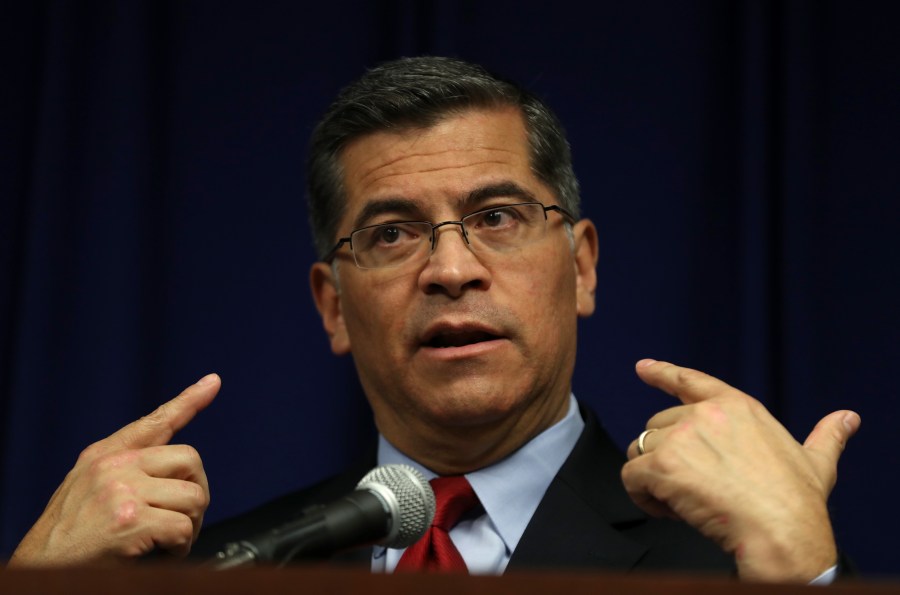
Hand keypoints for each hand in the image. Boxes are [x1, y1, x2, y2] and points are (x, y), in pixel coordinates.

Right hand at [8, 374, 219, 566]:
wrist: (39, 567)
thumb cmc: (66, 534)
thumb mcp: (85, 485)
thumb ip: (123, 468)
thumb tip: (167, 465)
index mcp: (105, 455)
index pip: (156, 421)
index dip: (188, 400)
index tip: (213, 383)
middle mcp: (114, 466)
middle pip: (190, 460)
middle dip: (196, 492)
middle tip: (184, 516)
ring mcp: (122, 491)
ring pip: (193, 496)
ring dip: (191, 524)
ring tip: (172, 539)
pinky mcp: (130, 520)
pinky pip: (182, 527)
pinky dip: (182, 545)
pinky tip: (166, 551)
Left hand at [621, 360, 859, 582]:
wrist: (782, 531)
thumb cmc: (797, 501)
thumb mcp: (816, 462)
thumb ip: (826, 436)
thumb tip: (848, 419)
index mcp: (736, 406)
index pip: (690, 381)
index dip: (663, 373)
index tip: (642, 368)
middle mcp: (704, 414)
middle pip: (657, 425)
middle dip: (666, 456)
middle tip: (693, 486)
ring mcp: (680, 437)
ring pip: (641, 450)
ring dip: (653, 476)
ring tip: (681, 500)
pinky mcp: (662, 465)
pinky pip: (631, 477)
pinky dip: (643, 496)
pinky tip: (668, 510)